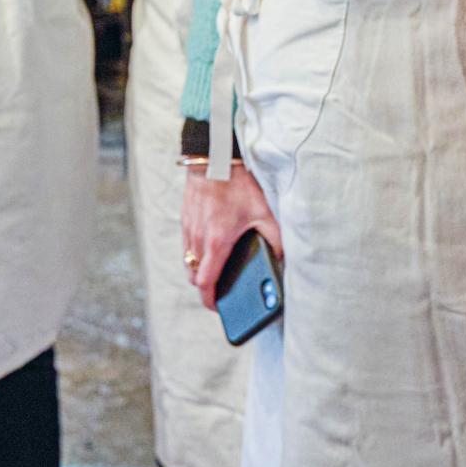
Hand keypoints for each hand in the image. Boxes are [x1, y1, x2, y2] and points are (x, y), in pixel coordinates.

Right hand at [181, 161, 280, 311]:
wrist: (213, 158)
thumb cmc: (238, 184)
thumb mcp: (264, 212)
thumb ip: (275, 238)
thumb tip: (280, 258)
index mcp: (217, 242)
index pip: (205, 283)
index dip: (210, 301)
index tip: (218, 307)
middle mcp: (198, 239)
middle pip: (194, 276)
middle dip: (205, 287)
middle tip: (221, 289)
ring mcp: (189, 229)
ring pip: (188, 261)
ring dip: (199, 269)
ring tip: (217, 269)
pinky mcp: (185, 219)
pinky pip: (186, 245)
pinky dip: (196, 253)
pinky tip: (211, 246)